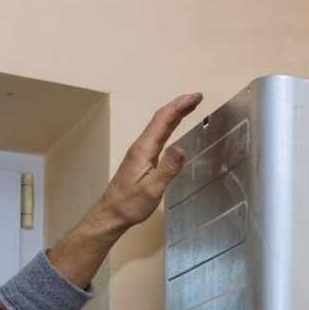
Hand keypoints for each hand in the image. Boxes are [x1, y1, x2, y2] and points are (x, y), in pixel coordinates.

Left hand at [91, 92, 202, 233]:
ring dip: (175, 113)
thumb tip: (181, 148)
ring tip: (189, 106)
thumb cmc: (130, 204)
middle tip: (197, 97)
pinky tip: (174, 126)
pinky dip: (169, 125)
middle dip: (179, 105)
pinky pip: (158, 135)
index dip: (179, 107)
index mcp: (143, 150)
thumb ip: (167, 168)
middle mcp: (141, 146)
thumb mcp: (152, 188)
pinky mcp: (143, 158)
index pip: (162, 121)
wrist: (111, 213)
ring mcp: (141, 151)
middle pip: (161, 119)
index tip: (195, 97)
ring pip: (159, 126)